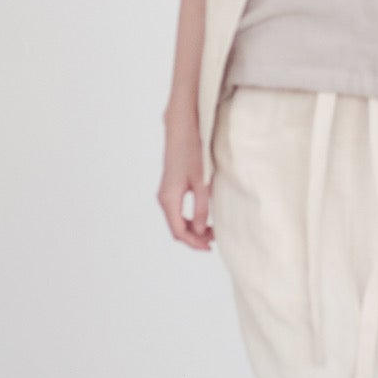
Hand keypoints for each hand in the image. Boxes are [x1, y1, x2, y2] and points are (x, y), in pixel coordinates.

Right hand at [158, 122, 215, 250]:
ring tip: (211, 231)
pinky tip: (203, 219)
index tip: (210, 247)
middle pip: (176, 228)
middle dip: (194, 238)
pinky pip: (177, 211)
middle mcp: (163, 198)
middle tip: (213, 241)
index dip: (194, 242)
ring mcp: (165, 193)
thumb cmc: (192, 152)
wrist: (181, 130)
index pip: (179, 231)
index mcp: (169, 199)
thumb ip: (201, 208)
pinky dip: (189, 219)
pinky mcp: (170, 188)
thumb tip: (200, 230)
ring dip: (193, 229)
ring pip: (176, 220)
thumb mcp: (201, 182)